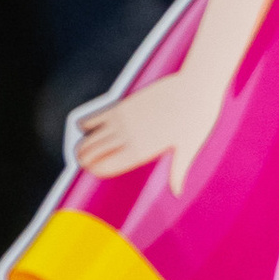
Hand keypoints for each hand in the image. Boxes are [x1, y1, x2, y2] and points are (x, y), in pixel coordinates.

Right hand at [69, 65, 223, 191]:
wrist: (195, 86)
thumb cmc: (197, 118)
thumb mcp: (189, 148)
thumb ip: (177, 172)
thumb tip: (177, 193)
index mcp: (142, 151)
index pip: (108, 166)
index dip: (97, 170)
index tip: (92, 172)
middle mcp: (128, 136)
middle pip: (95, 153)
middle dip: (85, 159)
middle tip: (82, 163)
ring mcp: (123, 119)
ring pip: (93, 137)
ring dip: (84, 145)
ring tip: (80, 151)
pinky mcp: (123, 104)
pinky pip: (97, 117)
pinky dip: (88, 124)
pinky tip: (86, 128)